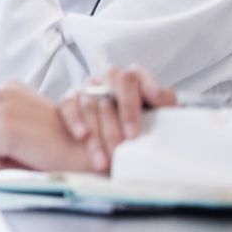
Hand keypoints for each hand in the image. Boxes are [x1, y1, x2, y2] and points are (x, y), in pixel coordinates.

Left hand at [0, 82, 93, 171]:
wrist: (85, 150)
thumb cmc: (59, 138)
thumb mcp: (26, 115)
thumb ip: (0, 114)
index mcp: (8, 87)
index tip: (11, 138)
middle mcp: (3, 94)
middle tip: (19, 148)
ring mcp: (3, 111)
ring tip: (23, 152)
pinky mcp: (6, 131)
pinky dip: (0, 164)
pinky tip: (23, 157)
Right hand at [57, 66, 175, 171]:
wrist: (123, 140)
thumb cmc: (145, 125)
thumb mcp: (160, 114)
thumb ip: (163, 103)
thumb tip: (157, 96)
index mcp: (132, 79)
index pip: (132, 77)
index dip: (142, 88)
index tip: (151, 104)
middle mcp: (108, 79)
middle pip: (111, 87)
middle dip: (124, 114)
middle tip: (130, 139)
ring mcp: (88, 88)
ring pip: (91, 103)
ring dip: (99, 131)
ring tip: (108, 155)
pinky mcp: (70, 100)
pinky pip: (68, 105)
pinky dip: (75, 121)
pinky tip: (82, 136)